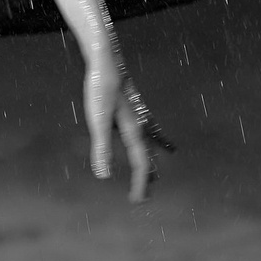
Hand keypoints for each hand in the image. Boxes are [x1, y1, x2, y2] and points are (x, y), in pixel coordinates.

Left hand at [82, 44, 169, 201]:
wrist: (106, 59)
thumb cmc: (101, 87)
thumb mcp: (98, 119)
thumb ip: (101, 147)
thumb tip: (103, 176)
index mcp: (134, 130)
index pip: (141, 164)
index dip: (140, 184)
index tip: (137, 201)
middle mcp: (141, 125)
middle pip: (147, 157)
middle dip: (146, 178)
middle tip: (143, 198)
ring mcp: (139, 115)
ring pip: (150, 145)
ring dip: (151, 162)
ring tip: (155, 176)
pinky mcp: (133, 107)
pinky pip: (149, 130)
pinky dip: (157, 140)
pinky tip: (163, 142)